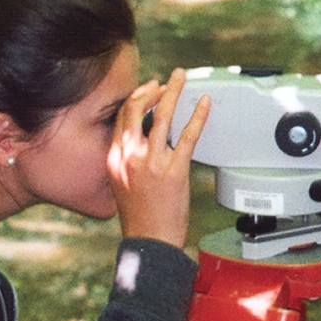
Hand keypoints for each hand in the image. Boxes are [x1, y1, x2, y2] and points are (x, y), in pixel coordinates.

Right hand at [108, 68, 210, 249]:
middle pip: (137, 109)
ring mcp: (151, 163)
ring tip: (182, 78)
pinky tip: (205, 104)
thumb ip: (127, 160)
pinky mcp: (173, 171)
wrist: (149, 241)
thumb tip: (141, 141)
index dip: (136, 100)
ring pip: (162, 115)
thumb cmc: (140, 218)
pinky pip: (187, 136)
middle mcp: (129, 156)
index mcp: (114, 158)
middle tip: (164, 83)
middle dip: (151, 90)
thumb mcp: (121, 185)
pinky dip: (198, 116)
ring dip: (173, 91)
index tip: (148, 92)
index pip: (122, 118)